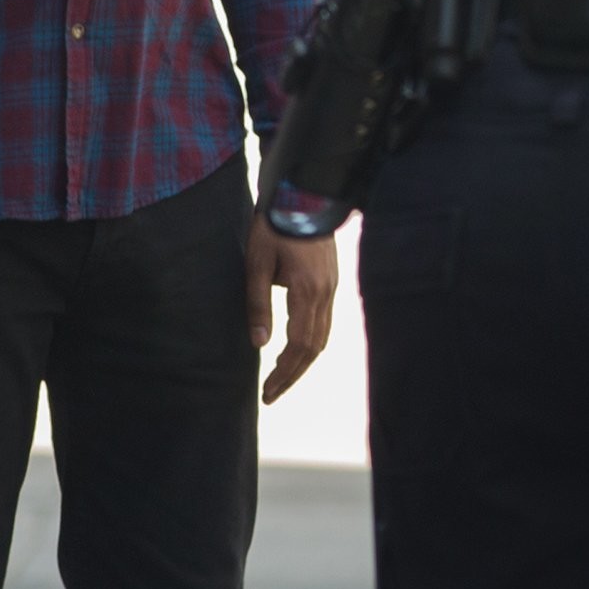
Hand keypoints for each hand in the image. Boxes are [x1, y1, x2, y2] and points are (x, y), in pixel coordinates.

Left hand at [246, 217, 336, 404]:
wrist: (301, 193)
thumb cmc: (274, 226)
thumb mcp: (257, 264)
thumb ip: (258, 304)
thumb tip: (259, 344)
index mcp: (306, 290)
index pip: (299, 346)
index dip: (284, 372)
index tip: (267, 390)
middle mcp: (325, 293)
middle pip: (314, 348)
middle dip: (293, 374)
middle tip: (271, 394)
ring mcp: (331, 287)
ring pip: (322, 336)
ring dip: (303, 361)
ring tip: (282, 377)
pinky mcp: (331, 280)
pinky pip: (325, 321)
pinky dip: (311, 341)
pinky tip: (295, 348)